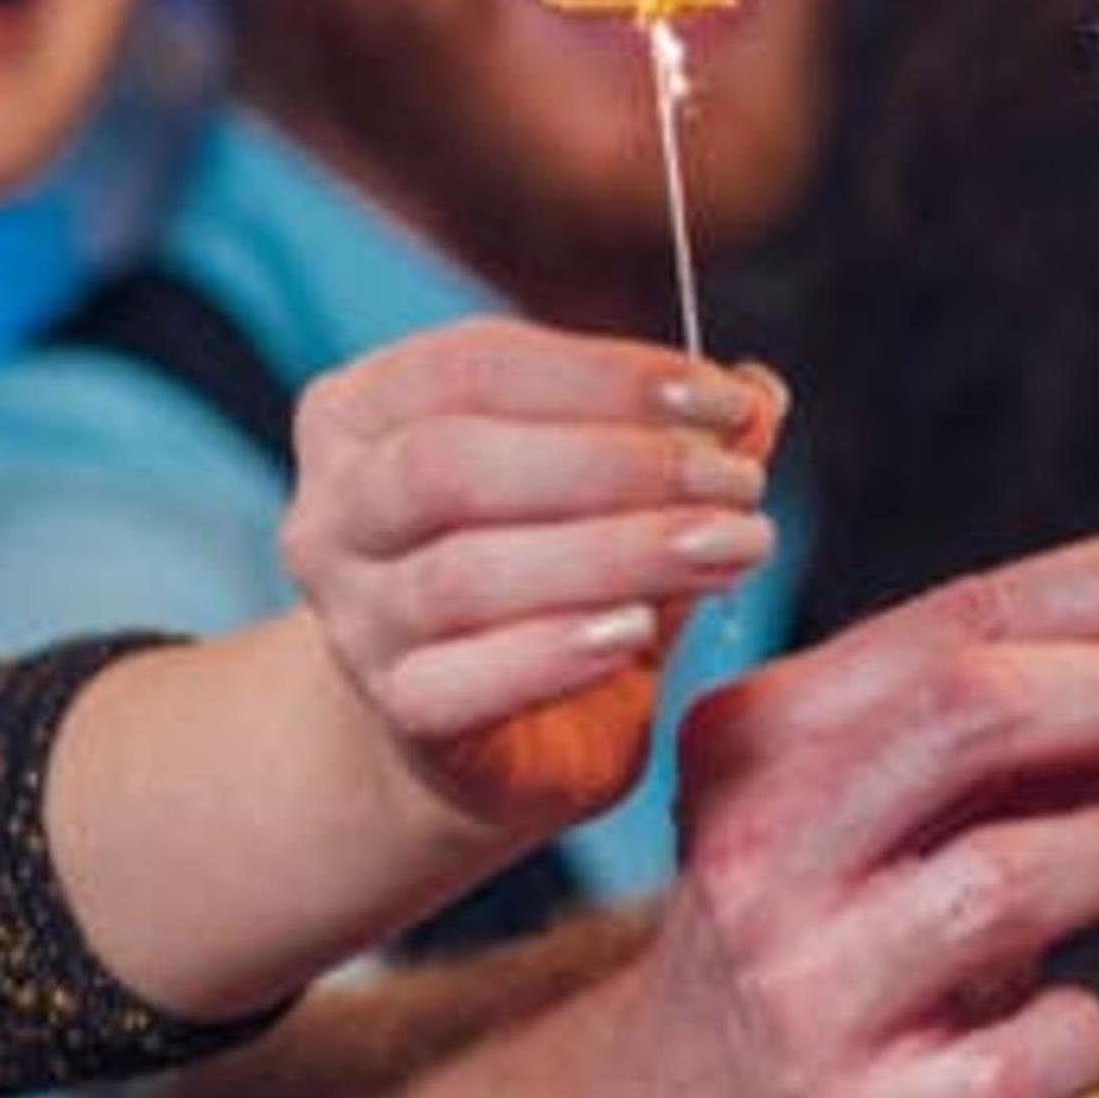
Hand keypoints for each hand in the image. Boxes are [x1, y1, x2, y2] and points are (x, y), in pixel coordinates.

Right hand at [282, 317, 781, 828]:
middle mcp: (337, 512)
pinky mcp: (398, 715)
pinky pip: (457, 684)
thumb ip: (678, 436)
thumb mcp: (618, 492)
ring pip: (463, 574)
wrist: (485, 732)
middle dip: (615, 463)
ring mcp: (356, 621)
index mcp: (366, 415)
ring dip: (616, 553)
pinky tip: (638, 633)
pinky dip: (553, 652)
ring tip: (727, 547)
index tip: (725, 398)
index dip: (605, 374)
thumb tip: (761, 391)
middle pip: (452, 462)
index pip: (471, 365)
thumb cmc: (551, 577)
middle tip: (737, 482)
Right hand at [630, 537, 1098, 1097]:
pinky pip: (1053, 1032)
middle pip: (981, 710)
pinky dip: (1085, 1019)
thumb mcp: (860, 798)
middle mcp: (762, 858)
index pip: (957, 622)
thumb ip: (992, 718)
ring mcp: (811, 992)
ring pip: (1022, 873)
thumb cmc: (816, 929)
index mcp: (756, 743)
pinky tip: (1047, 1020)